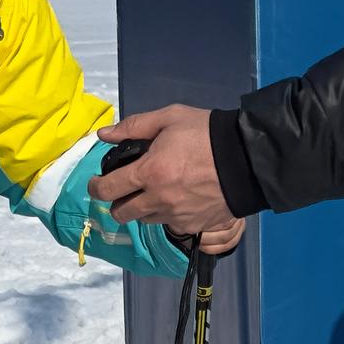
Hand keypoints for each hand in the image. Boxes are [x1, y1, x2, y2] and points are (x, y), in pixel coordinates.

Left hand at [94, 105, 246, 253]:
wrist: (248, 159)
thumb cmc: (207, 134)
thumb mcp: (170, 118)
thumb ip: (134, 127)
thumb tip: (103, 135)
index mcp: (149, 172)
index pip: (107, 190)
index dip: (95, 187)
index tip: (96, 183)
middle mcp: (158, 199)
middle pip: (122, 214)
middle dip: (117, 203)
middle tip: (124, 190)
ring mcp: (176, 216)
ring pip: (145, 220)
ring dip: (142, 209)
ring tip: (154, 192)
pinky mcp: (193, 226)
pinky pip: (170, 225)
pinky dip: (167, 214)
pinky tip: (177, 199)